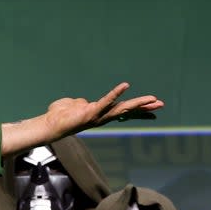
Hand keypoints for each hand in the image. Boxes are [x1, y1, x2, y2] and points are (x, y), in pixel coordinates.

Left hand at [0, 83, 163, 155]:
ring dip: (137, 103)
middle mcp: (101, 116)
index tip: (153, 107)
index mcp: (100, 113)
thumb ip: (80, 102)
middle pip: (127, 111)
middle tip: (160, 104)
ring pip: (121, 108)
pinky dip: (115, 93)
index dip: (137, 110)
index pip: (122, 110)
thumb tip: (82, 101)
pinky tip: (125, 85)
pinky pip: (105, 101)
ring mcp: (97, 115)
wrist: (50, 123)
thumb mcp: (74, 105)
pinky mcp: (91, 111)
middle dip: (144, 108)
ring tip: (152, 100)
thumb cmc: (59, 115)